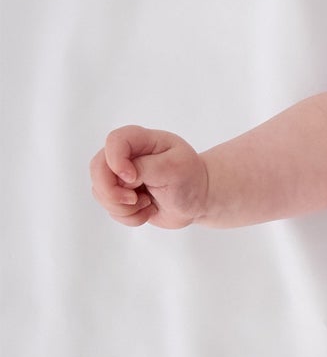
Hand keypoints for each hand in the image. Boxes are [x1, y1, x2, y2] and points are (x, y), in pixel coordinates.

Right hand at [89, 126, 209, 228]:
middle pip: (98, 168)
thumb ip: (145, 168)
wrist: (199, 199)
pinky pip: (110, 209)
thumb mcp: (175, 168)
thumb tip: (122, 179)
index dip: (116, 161)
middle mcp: (125, 155)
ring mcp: (119, 175)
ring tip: (148, 203)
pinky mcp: (119, 194)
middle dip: (112, 191)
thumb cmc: (191, 178)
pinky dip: (129, 216)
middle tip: (134, 200)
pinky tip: (147, 210)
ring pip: (100, 192)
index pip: (114, 141)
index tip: (133, 178)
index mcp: (141, 140)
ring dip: (124, 207)